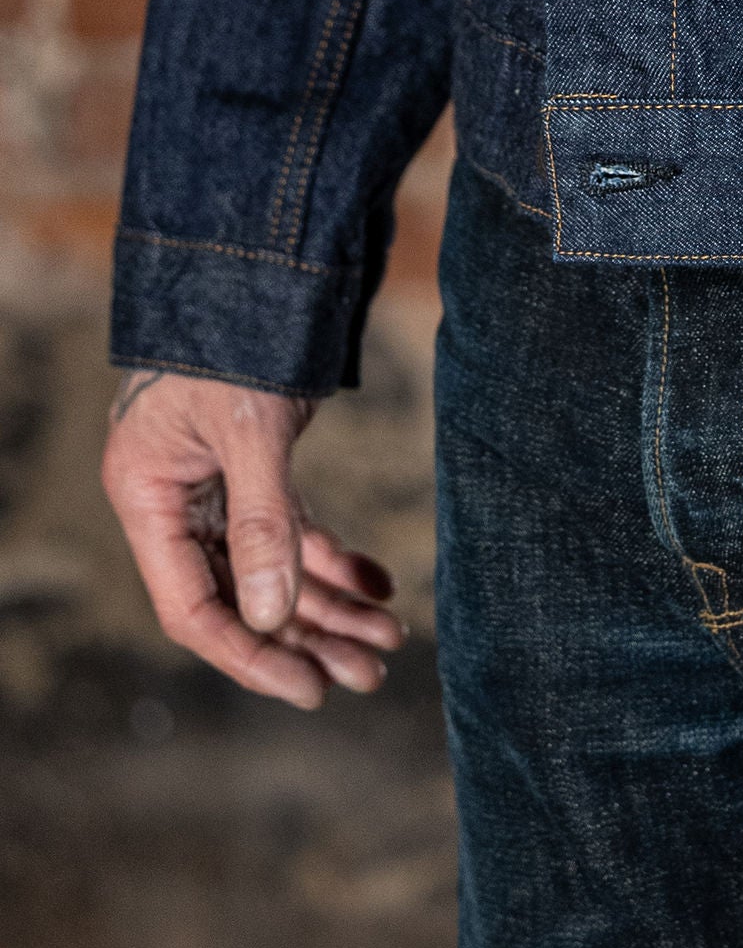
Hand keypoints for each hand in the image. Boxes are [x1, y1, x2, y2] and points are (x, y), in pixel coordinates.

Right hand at [101, 369, 405, 710]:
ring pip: (272, 570)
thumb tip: (270, 617)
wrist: (258, 260)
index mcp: (148, 496)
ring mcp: (214, 486)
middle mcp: (176, 499)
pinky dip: (336, 560)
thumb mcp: (249, 430)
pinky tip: (380, 586)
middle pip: (239, 596)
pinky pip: (293, 531)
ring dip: (330, 607)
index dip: (250, 653)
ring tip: (390, 641)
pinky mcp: (254, 467)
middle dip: (308, 637)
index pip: (191, 606)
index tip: (309, 686)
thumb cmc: (239, 337)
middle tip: (371, 673)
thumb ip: (260, 521)